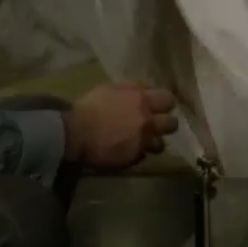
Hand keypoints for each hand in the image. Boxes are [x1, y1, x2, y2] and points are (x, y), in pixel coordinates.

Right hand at [63, 81, 178, 171]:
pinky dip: (136, 153)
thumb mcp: (110, 88)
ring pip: (160, 145)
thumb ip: (132, 88)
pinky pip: (142, 156)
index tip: (158, 105)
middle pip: (171, 124)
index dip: (165, 103)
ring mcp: (142, 142)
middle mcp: (148, 122)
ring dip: (152, 141)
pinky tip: (125, 149)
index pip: (168, 100)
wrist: (76, 134)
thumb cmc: (90, 107)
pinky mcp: (134, 159)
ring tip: (140, 140)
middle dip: (165, 124)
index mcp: (142, 101)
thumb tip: (147, 88)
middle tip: (153, 124)